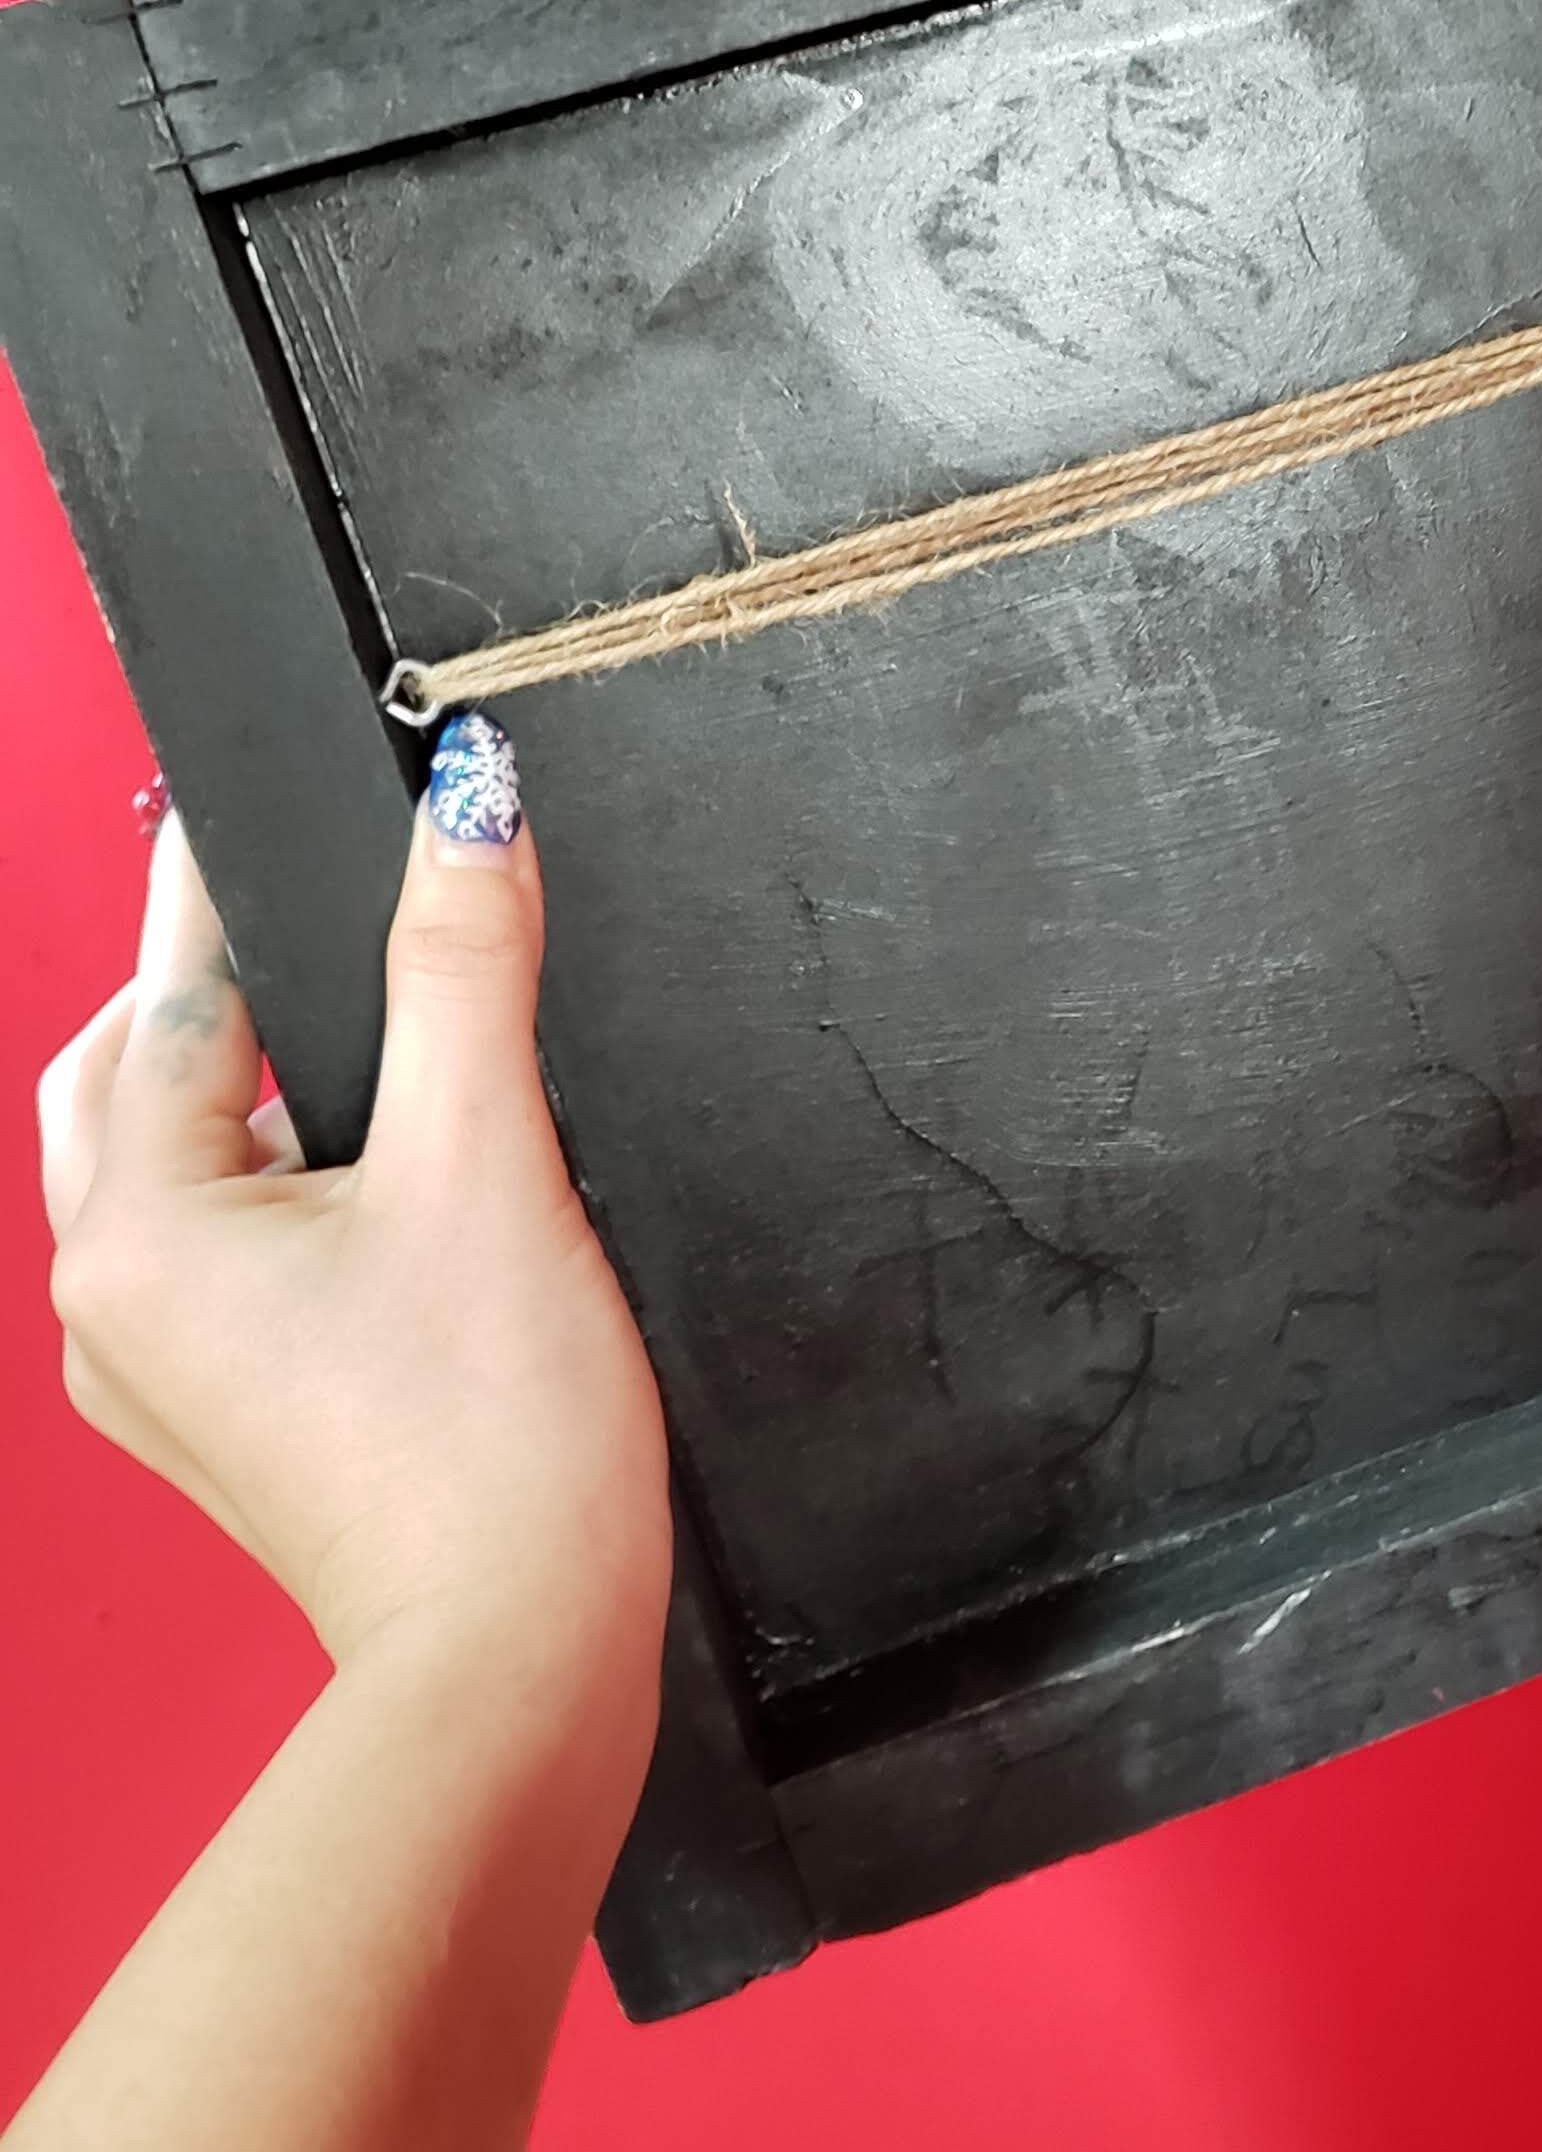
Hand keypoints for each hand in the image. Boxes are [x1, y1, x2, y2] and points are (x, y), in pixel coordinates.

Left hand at [33, 730, 670, 1685]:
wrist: (518, 1648)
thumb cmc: (495, 1437)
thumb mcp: (489, 1158)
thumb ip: (466, 964)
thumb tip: (469, 809)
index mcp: (139, 1235)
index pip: (177, 1003)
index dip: (219, 890)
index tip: (225, 803)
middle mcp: (113, 1309)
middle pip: (132, 1087)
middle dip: (204, 993)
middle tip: (287, 911)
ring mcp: (161, 1376)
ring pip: (174, 1175)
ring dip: (248, 1094)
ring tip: (364, 1046)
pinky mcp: (228, 1418)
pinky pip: (216, 1258)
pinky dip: (274, 1187)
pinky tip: (378, 1181)